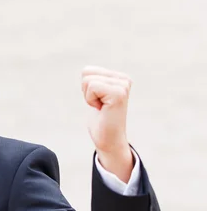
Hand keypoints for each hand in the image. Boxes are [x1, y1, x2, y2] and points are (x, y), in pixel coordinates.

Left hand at [81, 66, 133, 181]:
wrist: (109, 140)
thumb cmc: (101, 120)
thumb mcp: (96, 95)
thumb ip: (94, 80)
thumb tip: (86, 70)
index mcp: (119, 77)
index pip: (87, 70)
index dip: (86, 89)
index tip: (98, 102)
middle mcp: (124, 79)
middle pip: (86, 73)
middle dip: (86, 92)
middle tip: (99, 106)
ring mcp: (122, 86)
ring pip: (88, 80)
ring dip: (89, 97)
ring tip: (101, 108)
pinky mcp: (118, 93)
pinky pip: (92, 87)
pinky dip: (91, 100)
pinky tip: (102, 109)